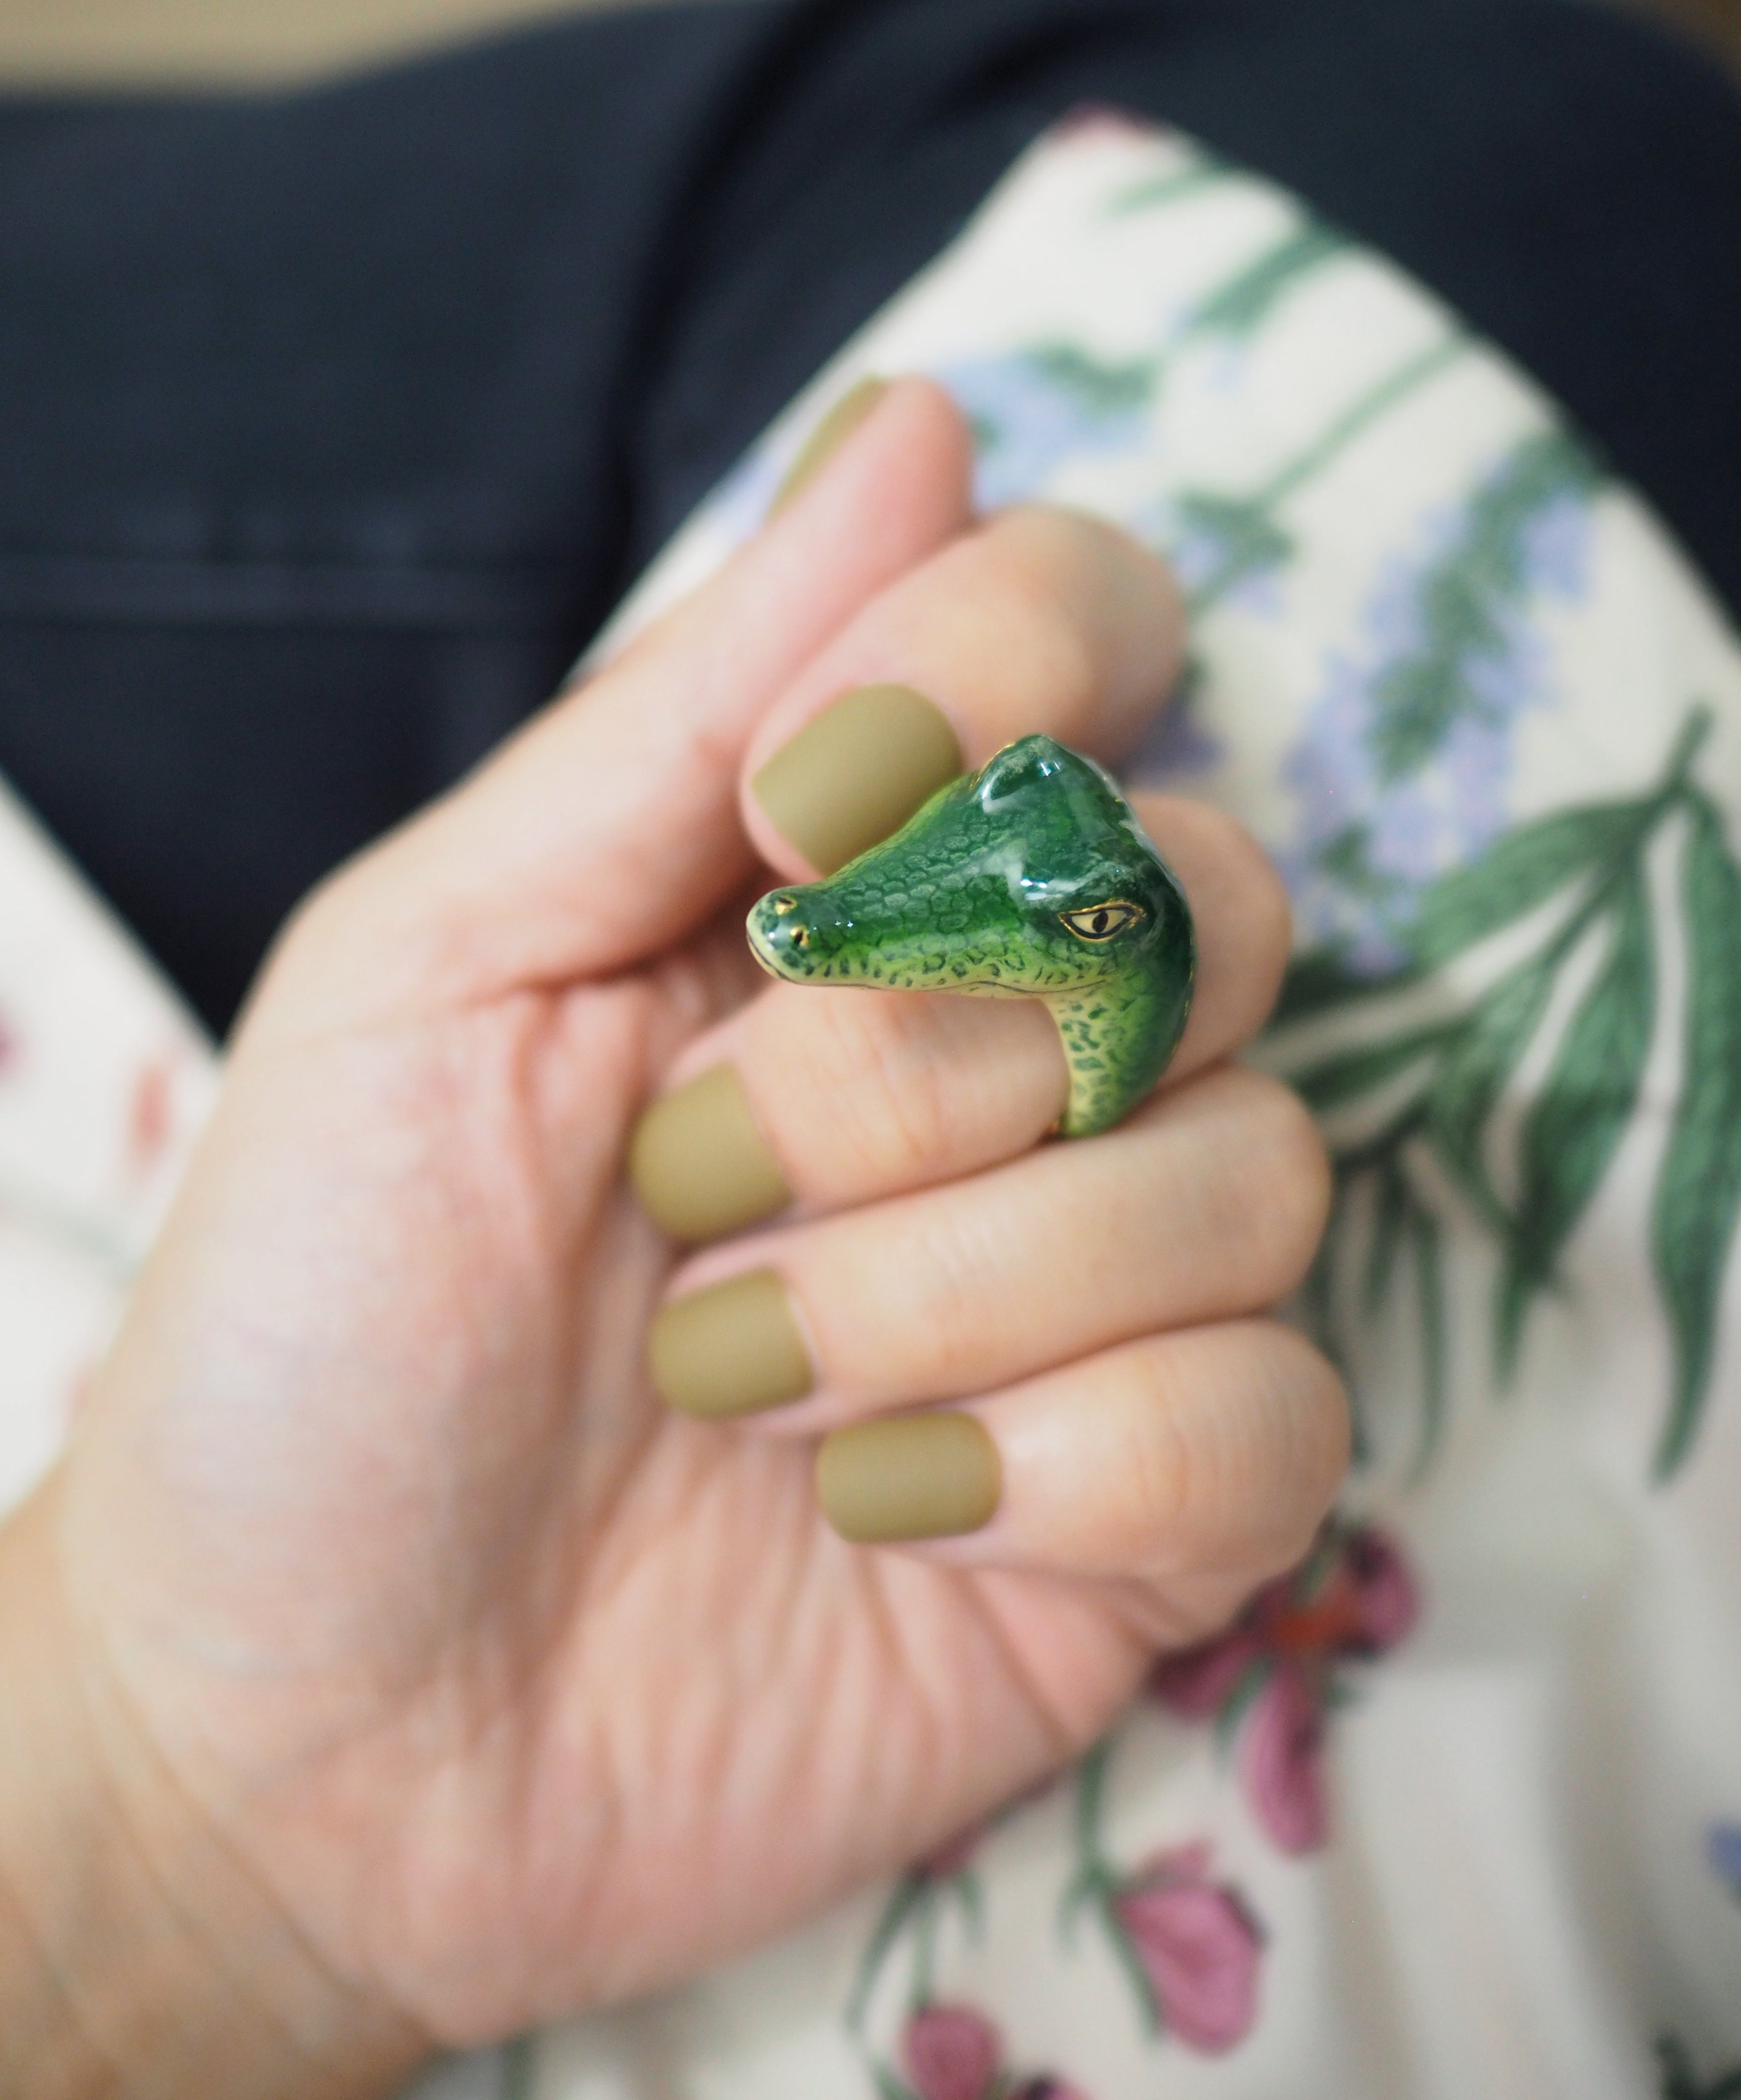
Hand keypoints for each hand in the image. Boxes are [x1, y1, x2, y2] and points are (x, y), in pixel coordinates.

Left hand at [0, 381, 1345, 2095]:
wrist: (298, 1731)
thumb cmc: (319, 1320)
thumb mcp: (434, 966)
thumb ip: (679, 704)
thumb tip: (921, 417)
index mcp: (838, 891)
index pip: (1089, 638)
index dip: (1001, 675)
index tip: (789, 823)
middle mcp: (1004, 1055)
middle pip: (1203, 903)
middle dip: (924, 1057)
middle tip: (691, 1185)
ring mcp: (1094, 1285)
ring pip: (1252, 1167)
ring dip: (960, 1287)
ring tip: (739, 1384)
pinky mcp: (1148, 1509)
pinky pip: (1272, 1415)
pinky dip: (1067, 1468)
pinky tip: (875, 1515)